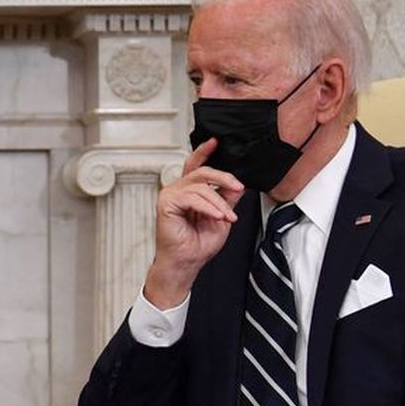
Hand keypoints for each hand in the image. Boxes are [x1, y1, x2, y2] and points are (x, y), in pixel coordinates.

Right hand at [144, 140, 244, 307]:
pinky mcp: (167, 204)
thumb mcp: (221, 218)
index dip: (204, 152)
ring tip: (226, 217)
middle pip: (202, 171)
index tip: (215, 142)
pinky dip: (208, 207)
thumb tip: (237, 186)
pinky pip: (192, 197)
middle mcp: (178, 191)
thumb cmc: (196, 246)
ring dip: (219, 202)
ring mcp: (171, 196)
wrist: (185, 263)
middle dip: (224, 178)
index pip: (195, 166)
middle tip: (237, 187)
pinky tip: (216, 216)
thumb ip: (227, 200)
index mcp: (189, 193)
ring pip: (201, 186)